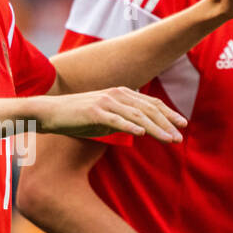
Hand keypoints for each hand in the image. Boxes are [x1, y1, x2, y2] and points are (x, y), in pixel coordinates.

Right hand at [35, 86, 186, 142]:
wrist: (50, 113)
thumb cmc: (77, 117)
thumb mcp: (105, 118)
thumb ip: (123, 119)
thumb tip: (141, 129)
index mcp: (121, 93)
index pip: (151, 103)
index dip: (168, 113)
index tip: (182, 124)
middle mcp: (116, 94)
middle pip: (148, 108)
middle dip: (167, 122)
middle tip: (179, 136)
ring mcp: (105, 102)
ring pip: (137, 115)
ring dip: (155, 128)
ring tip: (168, 138)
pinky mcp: (93, 112)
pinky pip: (116, 120)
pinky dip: (130, 126)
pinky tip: (142, 134)